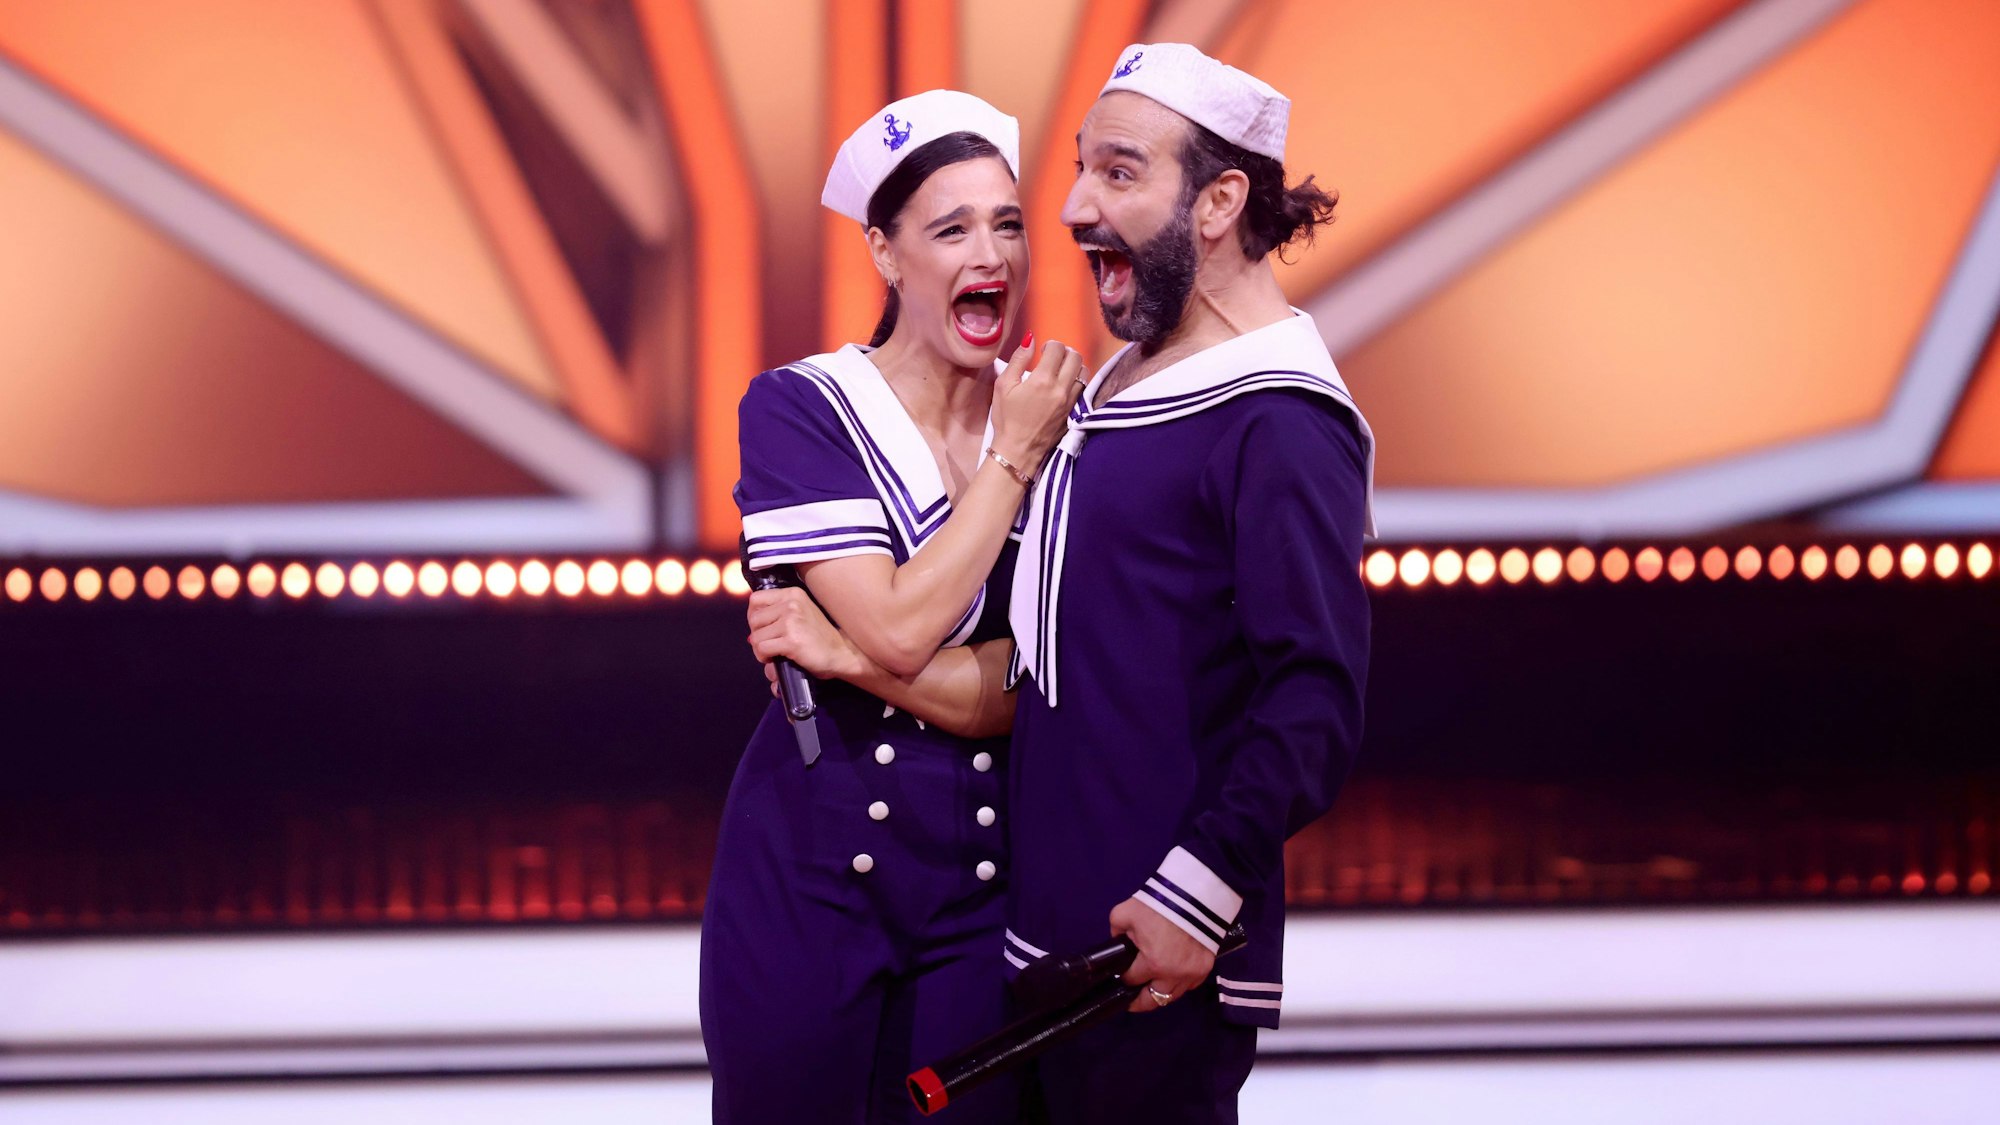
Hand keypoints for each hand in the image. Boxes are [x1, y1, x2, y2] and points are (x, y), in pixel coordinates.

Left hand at [747, 587, 860, 680]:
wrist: (842, 652)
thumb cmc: (821, 637)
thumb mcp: (802, 613)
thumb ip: (779, 613)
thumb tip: (751, 629)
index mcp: (793, 594)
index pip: (756, 599)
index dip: (754, 616)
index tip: (763, 628)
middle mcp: (791, 604)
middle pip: (753, 619)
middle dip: (757, 635)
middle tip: (768, 644)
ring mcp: (791, 622)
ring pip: (756, 636)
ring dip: (759, 649)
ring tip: (772, 653)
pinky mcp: (791, 641)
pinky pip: (762, 649)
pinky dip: (764, 657)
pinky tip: (775, 659)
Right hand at [989, 337, 1086, 467]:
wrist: (1018, 452)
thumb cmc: (1006, 419)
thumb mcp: (1003, 386)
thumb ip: (1018, 360)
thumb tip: (1030, 339)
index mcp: (1042, 380)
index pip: (1058, 349)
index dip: (1051, 344)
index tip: (1043, 351)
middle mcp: (1061, 389)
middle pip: (1076, 357)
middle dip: (1065, 352)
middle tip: (1053, 358)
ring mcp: (1070, 403)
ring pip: (1084, 373)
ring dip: (1074, 366)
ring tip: (1061, 371)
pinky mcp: (1074, 413)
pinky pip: (1083, 390)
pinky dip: (1077, 382)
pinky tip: (1064, 386)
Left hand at [1112, 896, 1215, 1013]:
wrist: (1195, 894)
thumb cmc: (1158, 904)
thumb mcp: (1124, 914)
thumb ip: (1116, 932)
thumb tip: (1118, 943)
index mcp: (1153, 964)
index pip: (1132, 981)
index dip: (1123, 977)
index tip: (1121, 974)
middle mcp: (1173, 975)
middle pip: (1153, 1000)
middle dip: (1139, 1001)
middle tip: (1131, 1000)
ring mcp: (1192, 973)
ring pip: (1173, 996)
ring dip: (1160, 993)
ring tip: (1151, 987)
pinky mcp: (1206, 968)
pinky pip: (1189, 986)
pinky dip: (1179, 984)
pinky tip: (1171, 976)